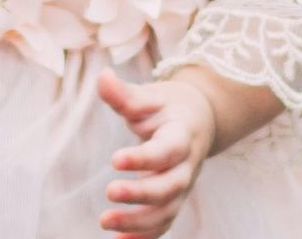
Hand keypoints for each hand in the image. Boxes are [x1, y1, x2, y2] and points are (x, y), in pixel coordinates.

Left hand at [95, 67, 216, 237]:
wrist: (199, 120)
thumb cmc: (168, 107)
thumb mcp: (149, 95)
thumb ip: (124, 94)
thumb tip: (102, 78)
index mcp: (182, 136)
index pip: (166, 151)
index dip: (143, 158)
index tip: (114, 159)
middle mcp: (186, 165)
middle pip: (170, 187)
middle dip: (141, 194)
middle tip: (109, 192)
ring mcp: (182, 187)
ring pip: (167, 212)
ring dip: (138, 223)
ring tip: (105, 222)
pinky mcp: (174, 200)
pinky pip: (163, 224)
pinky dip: (144, 237)